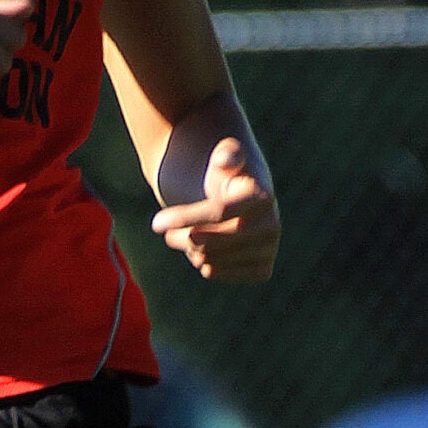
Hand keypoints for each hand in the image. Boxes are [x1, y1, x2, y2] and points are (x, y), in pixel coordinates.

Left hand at [153, 135, 280, 281]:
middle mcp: (271, 225)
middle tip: (168, 233)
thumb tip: (227, 158)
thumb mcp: (223, 156)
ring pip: (211, 260)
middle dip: (184, 237)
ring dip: (191, 250)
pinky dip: (205, 266)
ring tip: (186, 237)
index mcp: (262, 196)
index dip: (185, 218)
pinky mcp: (262, 269)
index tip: (156, 224)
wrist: (234, 199)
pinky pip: (223, 274)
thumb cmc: (222, 174)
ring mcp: (268, 249)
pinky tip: (203, 252)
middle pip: (211, 242)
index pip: (217, 212)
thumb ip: (227, 153)